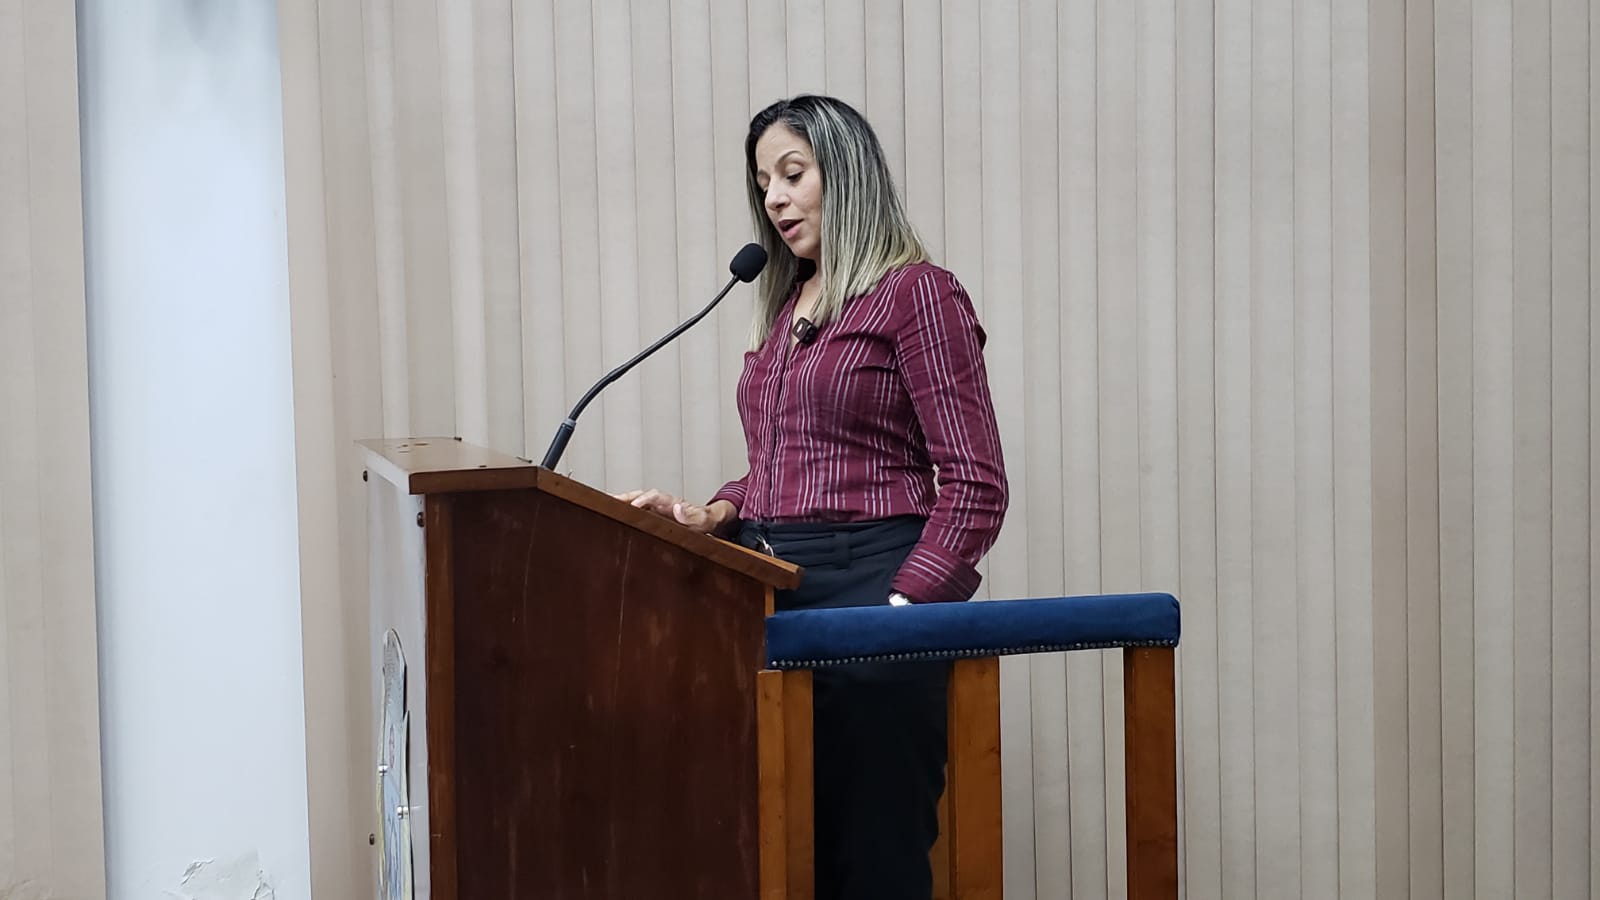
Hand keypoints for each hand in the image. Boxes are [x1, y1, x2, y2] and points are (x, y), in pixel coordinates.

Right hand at [611, 489, 734, 534]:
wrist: (709, 521)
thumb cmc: (706, 520)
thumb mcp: (703, 520)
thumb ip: (693, 516)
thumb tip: (677, 509)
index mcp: (672, 501)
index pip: (654, 496)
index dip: (643, 499)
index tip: (633, 506)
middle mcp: (662, 502)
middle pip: (640, 495)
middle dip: (625, 497)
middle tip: (609, 501)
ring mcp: (657, 508)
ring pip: (636, 501)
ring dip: (621, 502)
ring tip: (604, 506)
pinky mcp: (654, 515)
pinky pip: (637, 511)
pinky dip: (625, 510)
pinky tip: (614, 516)